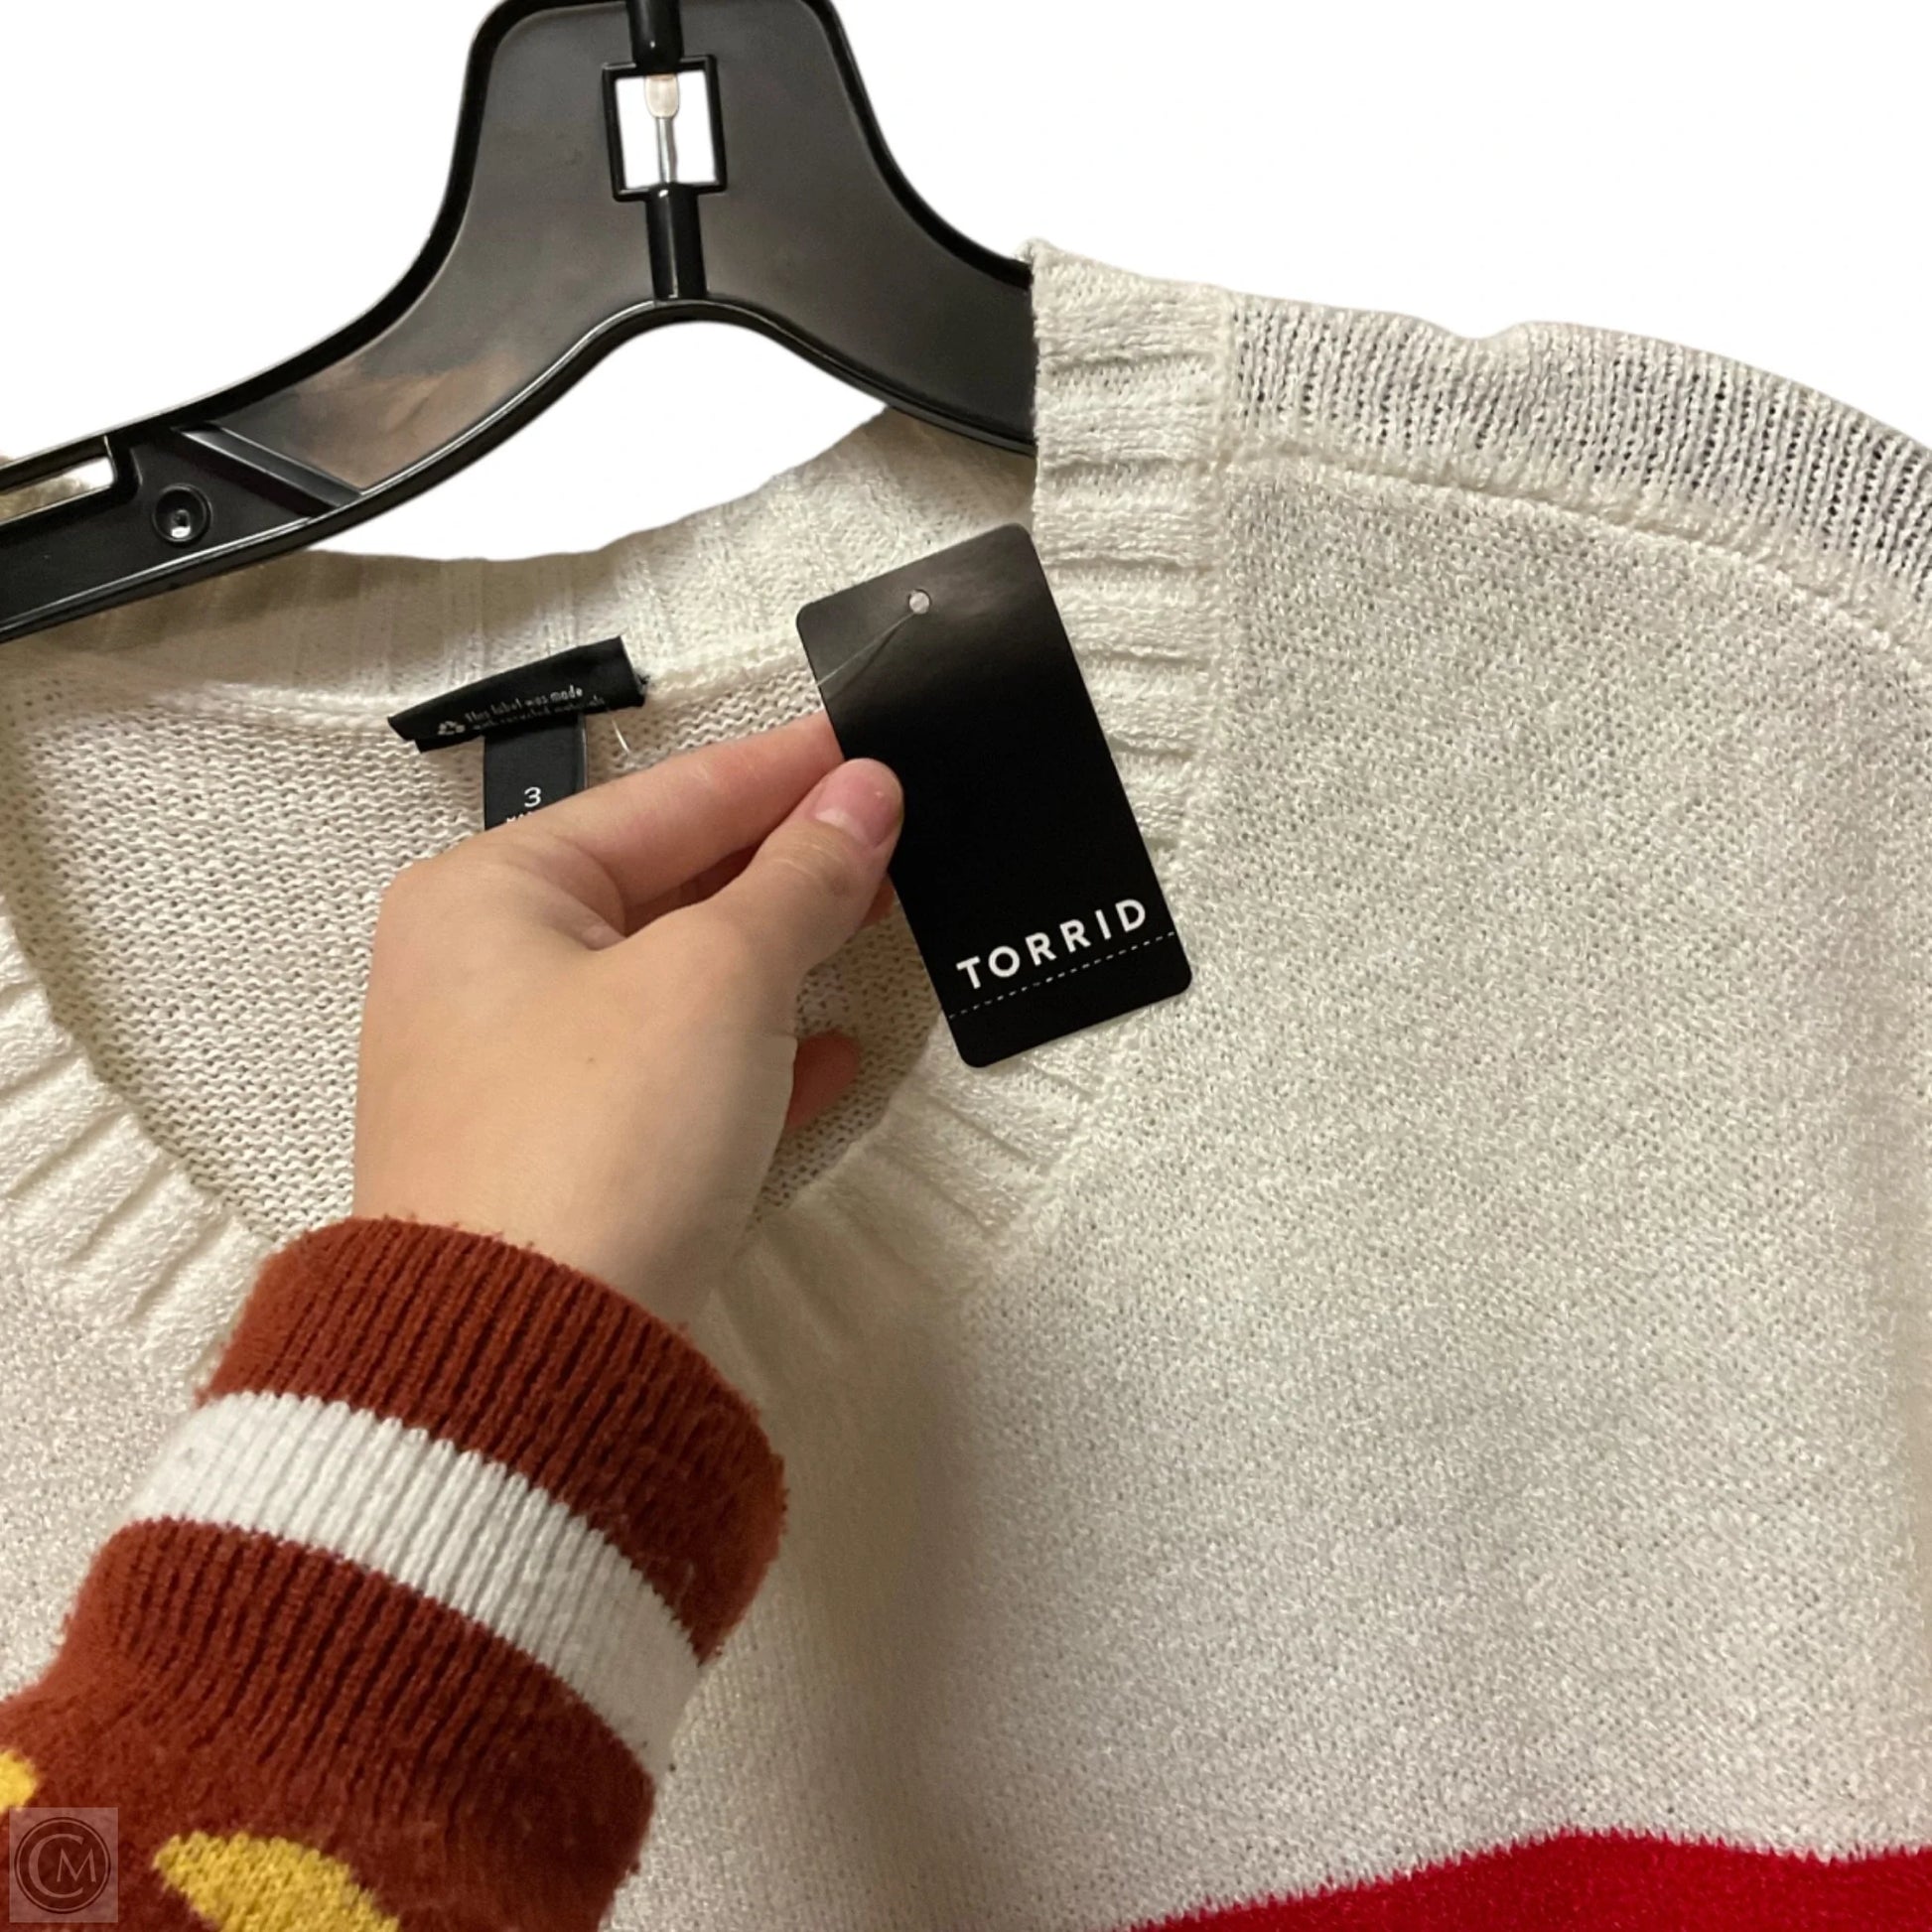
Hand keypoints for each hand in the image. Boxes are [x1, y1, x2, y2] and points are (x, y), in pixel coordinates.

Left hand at [351, 709, 903, 1328]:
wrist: (525, 1360)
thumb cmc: (586, 1144)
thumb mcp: (716, 977)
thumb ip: (799, 881)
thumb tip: (862, 801)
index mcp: (489, 895)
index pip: (661, 799)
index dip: (776, 769)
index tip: (860, 744)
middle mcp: (484, 976)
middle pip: (661, 886)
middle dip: (779, 861)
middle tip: (883, 827)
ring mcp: (519, 1076)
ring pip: (672, 985)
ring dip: (775, 954)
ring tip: (870, 917)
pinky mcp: (563, 1164)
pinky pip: (673, 1079)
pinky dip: (751, 1057)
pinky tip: (828, 1052)